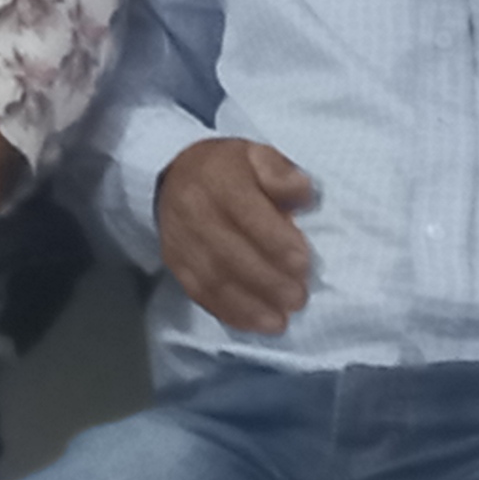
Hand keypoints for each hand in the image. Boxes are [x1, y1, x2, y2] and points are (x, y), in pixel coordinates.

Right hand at [155, 138, 318, 335]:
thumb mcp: (258, 155)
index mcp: (218, 178)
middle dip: (267, 281)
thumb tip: (301, 193)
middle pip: (229, 252)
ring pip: (213, 278)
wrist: (176, 176)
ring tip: (281, 320)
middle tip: (299, 297)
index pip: (246, 213)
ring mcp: (180, 239)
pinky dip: (230, 312)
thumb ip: (281, 172)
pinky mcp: (175, 262)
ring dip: (250, 304)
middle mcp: (193, 209)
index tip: (303, 263)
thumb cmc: (231, 170)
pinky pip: (200, 292)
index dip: (275, 241)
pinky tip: (256, 324)